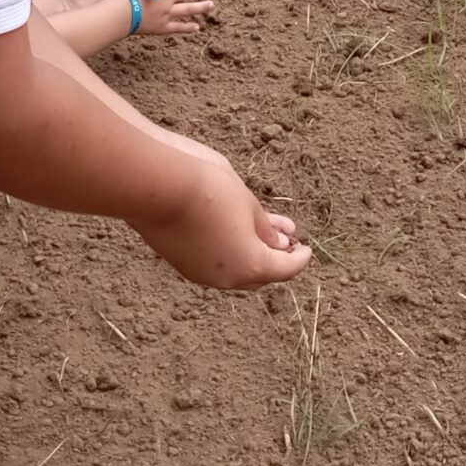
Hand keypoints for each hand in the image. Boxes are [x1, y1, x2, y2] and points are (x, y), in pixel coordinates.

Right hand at [133, 153, 310, 288]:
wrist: (158, 187)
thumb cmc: (210, 190)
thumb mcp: (249, 204)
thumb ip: (267, 229)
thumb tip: (279, 244)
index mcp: (252, 265)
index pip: (286, 269)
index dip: (300, 259)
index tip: (307, 248)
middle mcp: (226, 279)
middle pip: (260, 275)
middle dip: (275, 258)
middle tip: (286, 240)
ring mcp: (201, 273)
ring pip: (234, 270)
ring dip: (250, 253)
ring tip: (261, 229)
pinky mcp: (181, 263)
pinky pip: (213, 263)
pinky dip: (228, 251)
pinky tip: (230, 231)